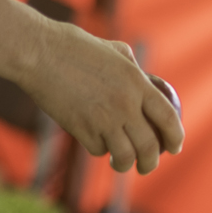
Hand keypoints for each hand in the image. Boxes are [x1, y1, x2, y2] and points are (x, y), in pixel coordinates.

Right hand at [18, 18, 184, 174]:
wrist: (36, 52)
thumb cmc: (73, 46)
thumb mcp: (113, 50)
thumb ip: (133, 68)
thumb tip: (147, 81)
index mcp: (137, 83)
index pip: (168, 118)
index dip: (175, 137)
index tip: (175, 148)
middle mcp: (125, 104)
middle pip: (150, 146)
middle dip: (151, 163)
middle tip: (147, 166)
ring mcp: (103, 119)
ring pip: (125, 156)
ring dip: (126, 165)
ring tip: (121, 164)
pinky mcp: (80, 129)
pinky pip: (98, 150)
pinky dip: (100, 151)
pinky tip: (96, 144)